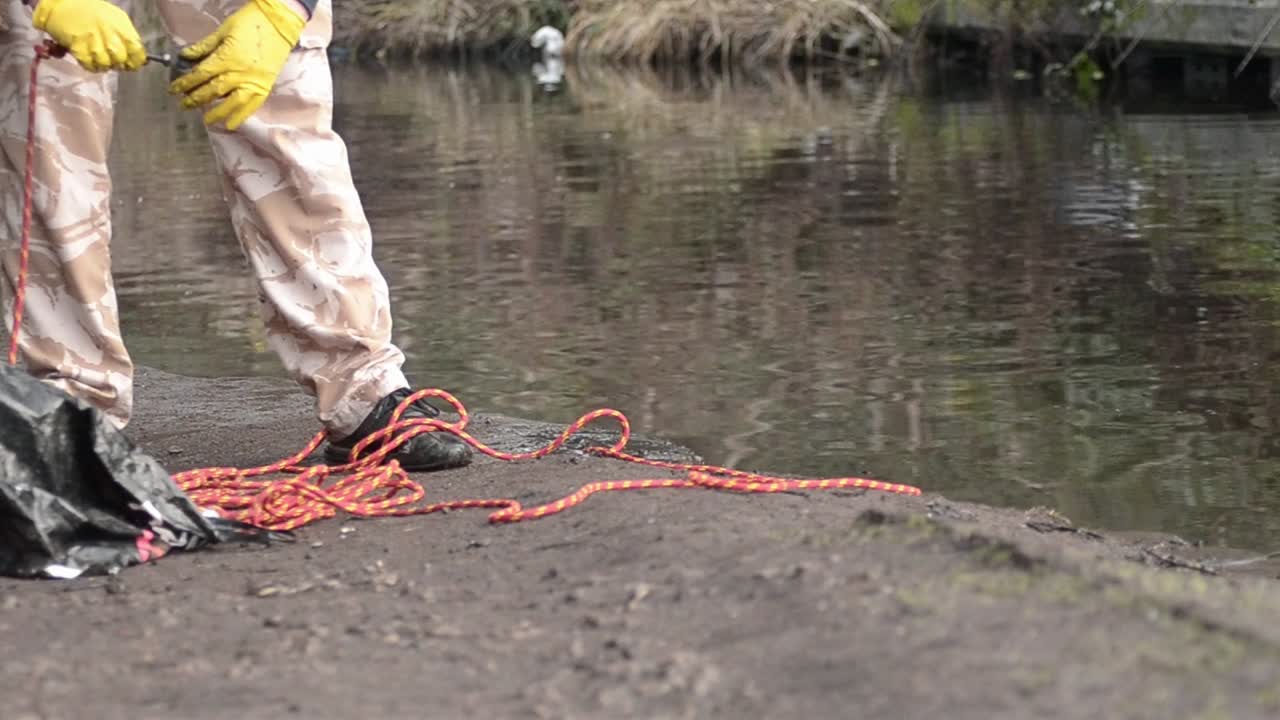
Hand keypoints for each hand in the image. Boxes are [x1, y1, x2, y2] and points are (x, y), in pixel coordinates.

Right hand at [31, 0, 146, 72]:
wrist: (62, 3)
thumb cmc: (91, 10)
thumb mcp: (115, 18)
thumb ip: (127, 36)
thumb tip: (138, 56)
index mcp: (121, 26)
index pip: (136, 51)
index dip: (136, 61)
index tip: (132, 64)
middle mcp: (109, 34)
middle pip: (120, 59)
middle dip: (119, 64)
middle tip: (113, 61)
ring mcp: (92, 41)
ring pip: (105, 64)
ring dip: (104, 66)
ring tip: (100, 59)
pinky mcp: (78, 47)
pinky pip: (89, 64)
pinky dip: (91, 66)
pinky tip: (90, 59)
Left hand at [167, 0, 306, 131]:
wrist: (280, 23)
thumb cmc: (251, 22)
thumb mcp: (224, 30)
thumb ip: (204, 46)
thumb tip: (185, 55)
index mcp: (227, 57)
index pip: (201, 74)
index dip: (185, 83)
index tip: (174, 89)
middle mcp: (240, 73)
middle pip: (214, 91)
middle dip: (196, 99)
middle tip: (184, 106)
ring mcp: (254, 82)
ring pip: (232, 103)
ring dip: (218, 113)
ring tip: (207, 120)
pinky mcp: (265, 86)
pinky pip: (252, 105)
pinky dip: (241, 116)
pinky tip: (231, 124)